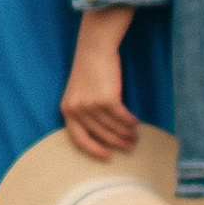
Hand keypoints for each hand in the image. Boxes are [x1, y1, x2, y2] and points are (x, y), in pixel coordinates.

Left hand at [61, 21, 138, 159]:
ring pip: (113, 127)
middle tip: (130, 148)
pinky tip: (136, 123)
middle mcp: (77, 110)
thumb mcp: (79, 93)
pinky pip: (122, 117)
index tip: (108, 156)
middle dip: (117, 143)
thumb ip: (85, 112)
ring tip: (135, 137)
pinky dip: (130, 121)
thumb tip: (103, 135)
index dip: (94, 150)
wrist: (95, 48)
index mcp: (67, 110)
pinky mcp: (107, 99)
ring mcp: (91, 105)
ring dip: (126, 133)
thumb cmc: (89, 70)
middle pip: (100, 134)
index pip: (78, 139)